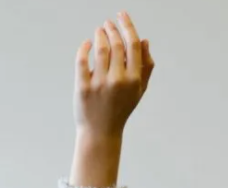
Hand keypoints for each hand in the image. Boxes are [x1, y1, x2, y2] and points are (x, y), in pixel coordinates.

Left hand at [74, 12, 153, 138]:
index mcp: (134, 80)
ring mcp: (99, 84)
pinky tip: (86, 43)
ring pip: (99, 49)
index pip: (132, 45)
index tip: (121, 15)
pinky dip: (84, 48)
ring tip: (99, 31)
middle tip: (108, 24)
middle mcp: (118, 80)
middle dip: (111, 29)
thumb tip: (144, 40)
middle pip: (116, 44)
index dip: (127, 26)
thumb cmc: (121, 109)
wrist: (101, 132)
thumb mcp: (138, 91)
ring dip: (99, 35)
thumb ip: (146, 66)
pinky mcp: (83, 88)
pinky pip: (82, 60)